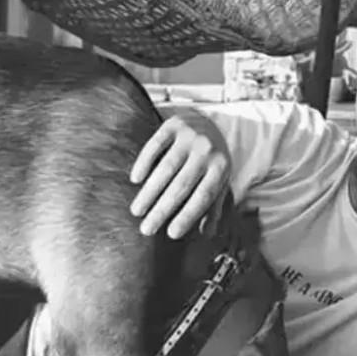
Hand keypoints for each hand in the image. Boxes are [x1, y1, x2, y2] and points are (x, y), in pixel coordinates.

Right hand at [130, 107, 230, 238]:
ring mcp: (190, 137)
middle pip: (182, 186)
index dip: (187, 216)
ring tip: (137, 211)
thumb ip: (214, 206)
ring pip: (166, 168)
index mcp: (221, 168)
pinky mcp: (173, 125)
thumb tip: (208, 234)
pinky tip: (135, 180)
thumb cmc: (211, 159)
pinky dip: (144, 162)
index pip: (203, 197)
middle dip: (163, 210)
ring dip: (150, 192)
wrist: (207, 121)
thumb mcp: (219, 180)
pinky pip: (155, 145)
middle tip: (147, 229)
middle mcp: (207, 151)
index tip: (171, 234)